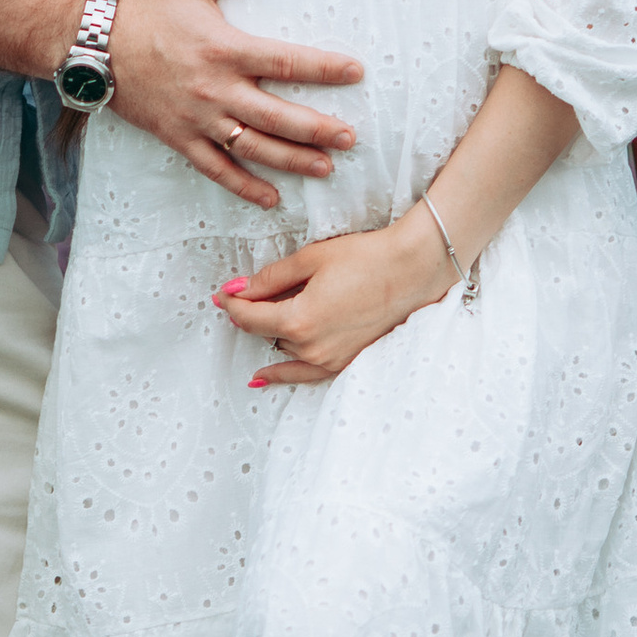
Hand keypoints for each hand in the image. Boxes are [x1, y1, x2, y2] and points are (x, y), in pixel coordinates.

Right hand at [107, 0, 361, 207]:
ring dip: (293, 160)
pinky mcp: (181, 138)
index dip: (324, 69)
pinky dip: (244, 186)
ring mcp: (199, 119)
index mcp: (225, 49)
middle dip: (318, 129)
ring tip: (326, 167)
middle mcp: (216, 90)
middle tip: (351, 137)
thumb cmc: (149, 10)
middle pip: (278, 116)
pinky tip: (272, 198)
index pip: (286, 62)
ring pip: (254, 147)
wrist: (96, 45)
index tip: (355, 72)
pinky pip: (217, 169)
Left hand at [214, 216, 453, 384]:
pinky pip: (306, 374)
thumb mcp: (311, 259)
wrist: (413, 271)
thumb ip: (271, 278)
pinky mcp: (346, 362)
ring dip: (273, 336)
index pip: (250, 317)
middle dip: (254, 314)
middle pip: (266, 333)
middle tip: (246, 295)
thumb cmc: (366, 258)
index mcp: (299, 320)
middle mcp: (312, 347)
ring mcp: (330, 359)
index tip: (222, 293)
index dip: (233, 303)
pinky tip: (262, 377)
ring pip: (285, 351)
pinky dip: (283, 374)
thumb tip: (238, 289)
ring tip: (268, 318)